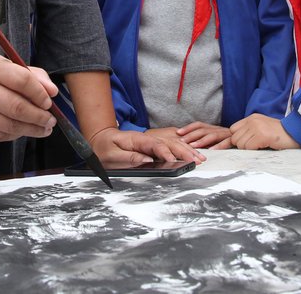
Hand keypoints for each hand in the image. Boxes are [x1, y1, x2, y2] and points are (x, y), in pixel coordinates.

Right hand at [0, 53, 57, 141]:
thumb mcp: (6, 64)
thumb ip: (33, 75)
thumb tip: (52, 92)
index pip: (22, 81)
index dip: (40, 94)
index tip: (49, 102)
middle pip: (16, 107)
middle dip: (39, 117)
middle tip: (50, 121)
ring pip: (9, 126)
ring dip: (31, 130)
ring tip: (43, 129)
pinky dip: (15, 135)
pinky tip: (23, 130)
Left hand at [90, 127, 204, 164]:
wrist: (101, 138)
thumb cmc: (104, 148)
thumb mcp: (111, 155)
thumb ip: (128, 157)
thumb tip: (146, 161)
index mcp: (137, 139)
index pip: (155, 144)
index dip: (165, 152)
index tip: (174, 160)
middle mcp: (147, 138)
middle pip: (169, 142)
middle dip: (184, 151)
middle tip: (196, 160)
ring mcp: (151, 141)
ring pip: (173, 143)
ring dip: (187, 150)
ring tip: (199, 158)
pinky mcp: (152, 146)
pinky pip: (171, 146)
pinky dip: (183, 149)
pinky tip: (193, 153)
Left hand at [176, 122, 232, 148]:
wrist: (251, 136)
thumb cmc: (231, 141)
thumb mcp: (218, 139)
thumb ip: (207, 140)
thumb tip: (191, 145)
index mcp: (214, 128)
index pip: (199, 125)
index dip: (188, 128)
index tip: (178, 132)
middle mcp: (219, 129)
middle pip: (203, 129)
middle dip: (191, 134)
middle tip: (181, 140)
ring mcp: (227, 134)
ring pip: (213, 135)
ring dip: (202, 140)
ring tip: (193, 146)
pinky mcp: (234, 140)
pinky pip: (226, 143)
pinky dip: (219, 146)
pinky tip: (212, 151)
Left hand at [229, 114, 298, 149]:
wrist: (295, 133)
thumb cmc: (279, 134)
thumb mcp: (261, 129)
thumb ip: (247, 133)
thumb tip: (229, 144)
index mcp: (251, 118)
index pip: (232, 130)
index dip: (236, 139)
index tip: (243, 145)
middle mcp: (252, 120)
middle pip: (235, 138)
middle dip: (243, 146)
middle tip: (256, 145)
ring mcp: (257, 127)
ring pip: (240, 144)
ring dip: (249, 149)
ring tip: (261, 145)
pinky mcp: (262, 135)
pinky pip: (248, 147)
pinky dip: (254, 150)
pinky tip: (264, 146)